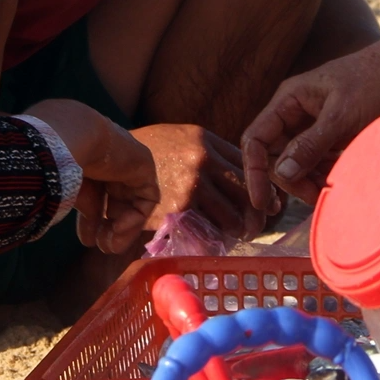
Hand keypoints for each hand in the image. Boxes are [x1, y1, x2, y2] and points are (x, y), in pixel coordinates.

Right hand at [25, 98, 158, 253]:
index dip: (91, 221)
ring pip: (133, 205)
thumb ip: (79, 207)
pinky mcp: (144, 166)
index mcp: (88, 164)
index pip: (95, 197)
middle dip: (109, 230)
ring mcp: (128, 164)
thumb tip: (86, 237)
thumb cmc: (55, 160)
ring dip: (123, 230)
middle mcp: (109, 164)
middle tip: (101, 247)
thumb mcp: (66, 189)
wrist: (70, 135)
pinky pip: (147, 199)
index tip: (87, 240)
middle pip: (116, 204)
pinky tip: (119, 227)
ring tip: (110, 245)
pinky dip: (135, 218)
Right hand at [133, 124, 265, 241]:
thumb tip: (242, 177)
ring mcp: (193, 182)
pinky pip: (209, 227)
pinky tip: (215, 241)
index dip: (262, 187)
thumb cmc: (146, 150)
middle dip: (257, 212)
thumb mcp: (181, 138)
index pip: (248, 164)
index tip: (268, 202)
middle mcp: (204, 158)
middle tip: (256, 226)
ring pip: (233, 213)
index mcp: (206, 139)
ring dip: (238, 229)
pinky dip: (215, 238)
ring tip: (238, 236)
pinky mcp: (179, 206)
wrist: (110, 156)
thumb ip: (209, 152)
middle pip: (247, 190)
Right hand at [241, 41, 379, 204]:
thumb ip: (311, 143)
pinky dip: (324, 175)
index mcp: (288, 100)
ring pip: (297, 163)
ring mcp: (313, 126)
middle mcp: (294, 113)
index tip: (260, 201)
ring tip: (329, 191)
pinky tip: (337, 182)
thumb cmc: (374, 80)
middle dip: (290, 180)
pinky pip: (317, 162)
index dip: (254, 170)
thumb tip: (282, 174)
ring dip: (308, 181)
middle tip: (313, 197)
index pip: (256, 139)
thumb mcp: (342, 114)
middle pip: (276, 156)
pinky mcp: (332, 136)